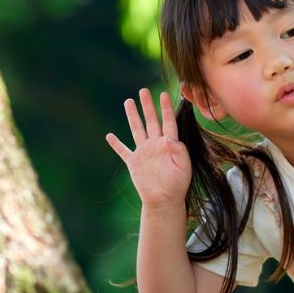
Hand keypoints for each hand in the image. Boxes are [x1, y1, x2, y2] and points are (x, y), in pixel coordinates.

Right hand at [106, 89, 191, 208]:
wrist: (164, 201)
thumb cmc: (177, 184)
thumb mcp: (184, 167)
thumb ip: (179, 151)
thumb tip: (170, 137)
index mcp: (169, 144)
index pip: (168, 122)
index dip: (166, 108)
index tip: (163, 94)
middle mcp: (155, 144)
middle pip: (151, 120)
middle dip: (147, 106)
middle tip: (143, 91)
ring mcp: (143, 152)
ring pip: (137, 130)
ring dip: (133, 116)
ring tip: (128, 102)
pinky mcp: (133, 163)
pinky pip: (123, 151)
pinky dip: (116, 144)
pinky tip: (109, 136)